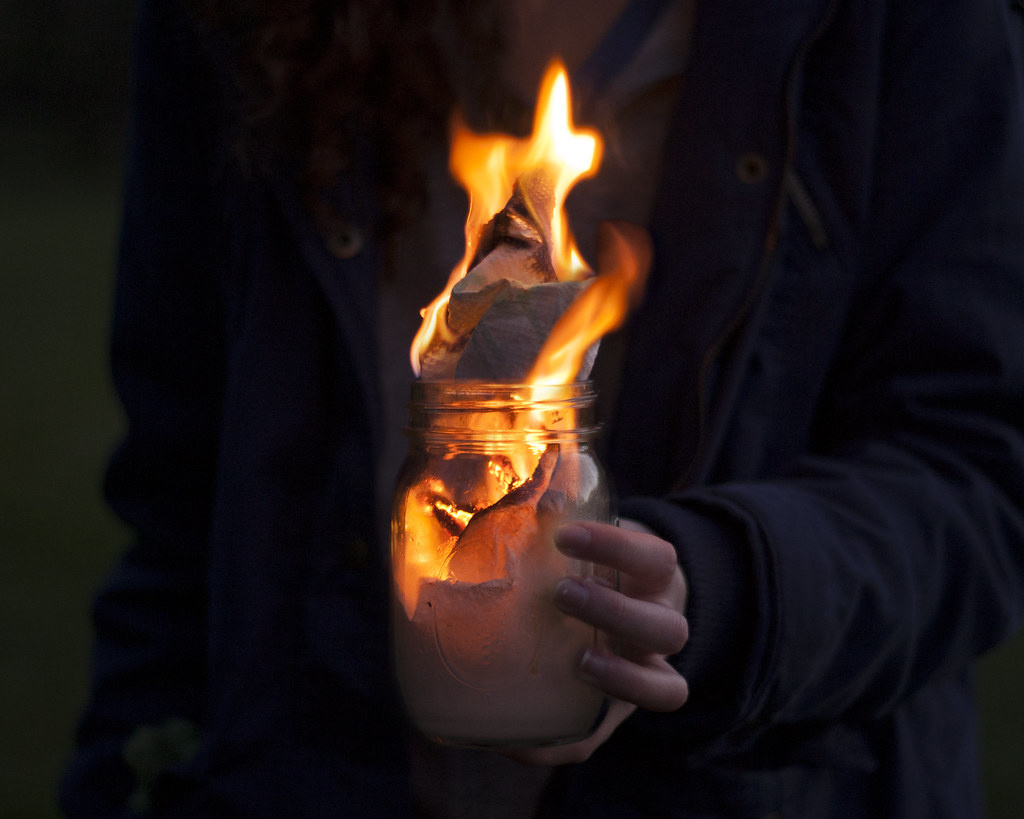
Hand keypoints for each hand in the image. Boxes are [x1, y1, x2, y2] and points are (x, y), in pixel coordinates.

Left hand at [507, 519, 687, 764]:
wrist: (618, 605)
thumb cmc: (592, 566)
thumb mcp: (587, 540)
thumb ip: (561, 519)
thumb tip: (537, 495)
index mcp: (655, 578)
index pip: (656, 558)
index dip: (617, 548)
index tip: (565, 533)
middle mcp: (661, 627)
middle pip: (668, 628)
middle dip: (616, 612)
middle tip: (562, 592)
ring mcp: (647, 675)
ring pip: (664, 690)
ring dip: (618, 679)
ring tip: (574, 661)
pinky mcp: (615, 717)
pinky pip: (599, 741)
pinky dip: (559, 745)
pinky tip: (514, 740)